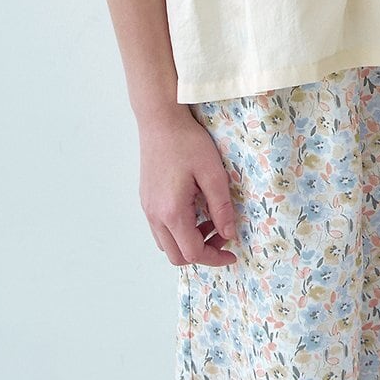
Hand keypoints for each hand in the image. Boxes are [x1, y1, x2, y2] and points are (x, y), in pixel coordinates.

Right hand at [138, 104, 238, 265]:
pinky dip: (179, 231)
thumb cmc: (187, 143)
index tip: (232, 253)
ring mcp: (147, 209)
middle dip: (203, 252)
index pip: (192, 252)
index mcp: (172, 212)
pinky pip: (161, 229)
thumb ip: (221, 207)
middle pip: (176, 255)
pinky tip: (196, 210)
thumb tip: (229, 233)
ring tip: (211, 220)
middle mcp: (154, 216)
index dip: (215, 258)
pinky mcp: (146, 200)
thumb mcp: (213, 174)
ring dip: (190, 242)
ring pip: (167, 244)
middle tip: (223, 234)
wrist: (161, 122)